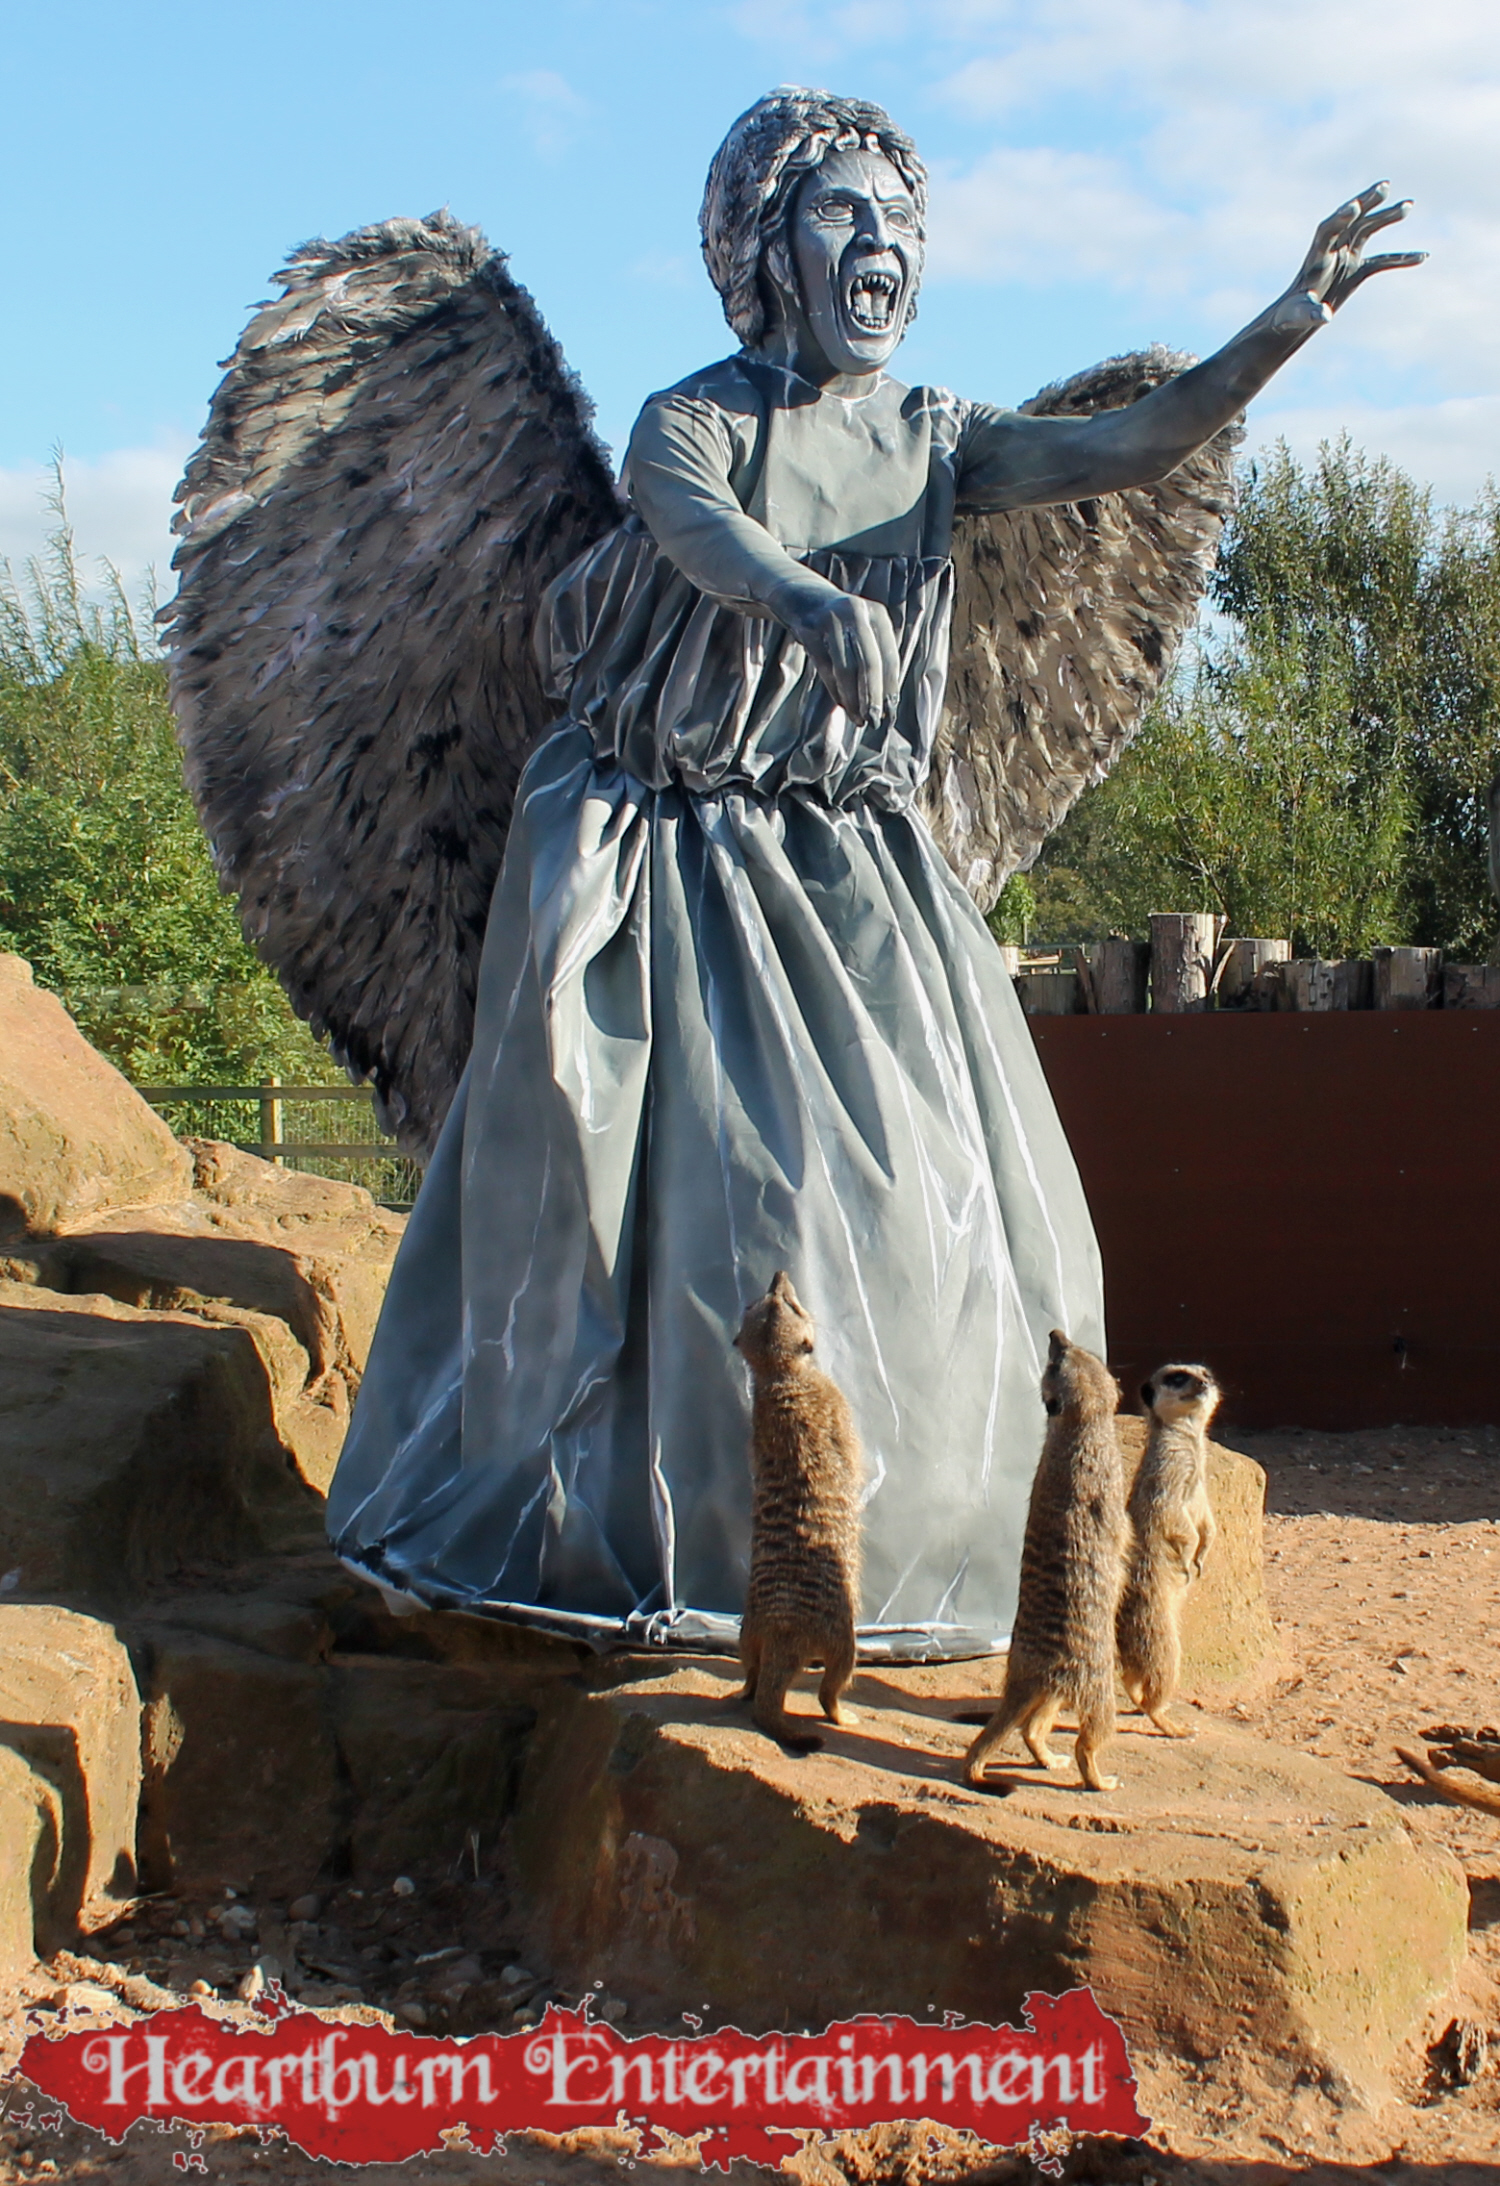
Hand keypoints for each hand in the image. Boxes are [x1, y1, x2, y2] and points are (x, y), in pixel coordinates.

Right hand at [774, 581, 900, 725]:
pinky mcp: (810, 629)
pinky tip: (843, 705)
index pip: (889, 658)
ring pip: (847, 668)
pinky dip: (835, 690)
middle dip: (873, 697)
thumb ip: (875, 654)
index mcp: (877, 615)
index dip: (890, 688)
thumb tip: (886, 701)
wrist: (799, 593)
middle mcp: (857, 614)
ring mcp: (832, 620)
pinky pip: (826, 667)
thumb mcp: (862, 627)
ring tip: (858, 719)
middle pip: (870, 664)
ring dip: (853, 698)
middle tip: (874, 721)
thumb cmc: (838, 621)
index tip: (890, 712)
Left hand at [1288, 181, 1424, 313]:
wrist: (1295, 319)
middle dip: (1366, 203)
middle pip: (1350, 221)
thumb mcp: (1298, 316)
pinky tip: (1423, 257)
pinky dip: (1400, 259)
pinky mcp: (1356, 269)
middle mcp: (1332, 250)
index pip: (1327, 230)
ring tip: (1408, 205)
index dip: (1339, 218)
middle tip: (1384, 188)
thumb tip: (1324, 317)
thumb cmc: (1291, 316)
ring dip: (1386, 217)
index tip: (1353, 207)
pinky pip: (1382, 261)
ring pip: (1368, 230)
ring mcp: (1345, 256)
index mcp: (1315, 257)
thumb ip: (1310, 313)